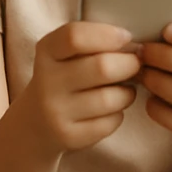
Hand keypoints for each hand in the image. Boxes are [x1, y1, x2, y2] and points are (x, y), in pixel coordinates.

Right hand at [18, 22, 139, 153]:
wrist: (36, 122)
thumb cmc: (63, 77)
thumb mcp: (64, 52)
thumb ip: (92, 41)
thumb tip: (134, 47)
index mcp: (47, 51)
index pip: (75, 36)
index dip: (107, 34)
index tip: (126, 37)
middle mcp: (47, 81)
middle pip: (102, 67)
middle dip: (129, 64)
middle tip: (136, 64)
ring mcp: (55, 111)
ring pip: (110, 98)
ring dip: (127, 92)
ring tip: (124, 88)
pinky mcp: (68, 136)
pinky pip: (110, 122)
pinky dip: (118, 114)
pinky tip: (111, 109)